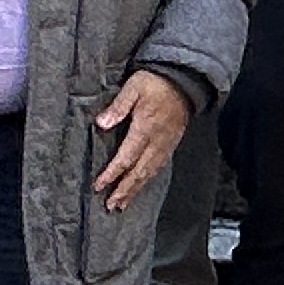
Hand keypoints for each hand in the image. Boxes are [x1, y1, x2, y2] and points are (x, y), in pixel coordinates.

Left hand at [91, 70, 188, 211]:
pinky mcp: (171, 144)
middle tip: (110, 205)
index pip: (126, 158)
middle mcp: (156, 141)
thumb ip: (118, 106)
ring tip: (123, 203)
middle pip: (139, 172)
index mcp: (145, 128)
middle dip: (124, 190)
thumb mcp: (134, 86)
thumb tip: (101, 124)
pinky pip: (159, 167)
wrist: (184, 79)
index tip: (99, 186)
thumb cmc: (156, 82)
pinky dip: (148, 180)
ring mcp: (165, 144)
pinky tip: (141, 185)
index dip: (112, 174)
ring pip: (149, 173)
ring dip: (135, 190)